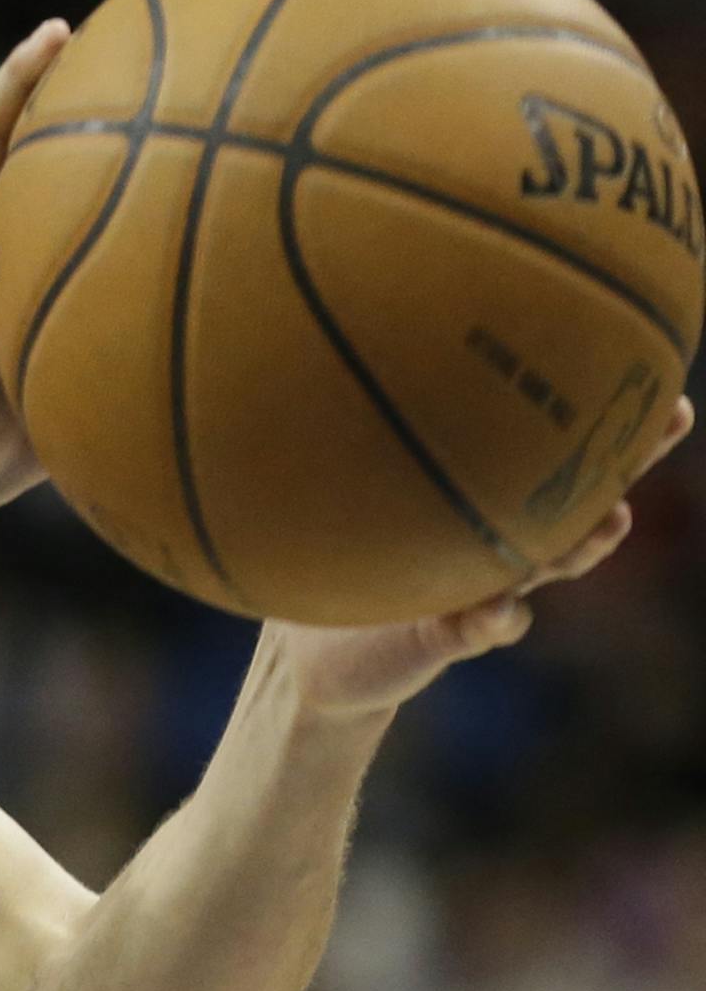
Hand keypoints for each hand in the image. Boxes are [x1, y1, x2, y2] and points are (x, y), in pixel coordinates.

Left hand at [269, 395, 695, 717]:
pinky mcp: (449, 637)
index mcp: (488, 503)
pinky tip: (501, 608)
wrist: (320, 654)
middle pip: (581, 499)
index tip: (658, 374)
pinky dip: (496, 619)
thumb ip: (369, 440)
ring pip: (550, 565)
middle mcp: (502, 544)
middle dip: (626, 461)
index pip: (557, 451)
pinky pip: (484, 628)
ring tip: (608, 521)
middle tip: (670, 420)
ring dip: (582, 544)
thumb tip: (362, 336)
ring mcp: (484, 589)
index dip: (610, 416)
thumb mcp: (349, 490)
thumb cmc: (340, 556)